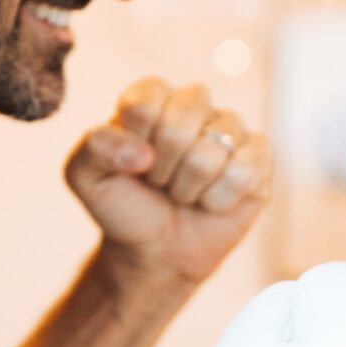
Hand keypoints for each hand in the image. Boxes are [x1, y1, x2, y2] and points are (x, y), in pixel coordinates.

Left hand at [64, 76, 273, 286]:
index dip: (134, 144)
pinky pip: (244, 171)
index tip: (131, 163)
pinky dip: (219, 199)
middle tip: (159, 182)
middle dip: (162, 170)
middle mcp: (194, 102)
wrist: (157, 250)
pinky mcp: (260, 155)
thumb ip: (96, 147)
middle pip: (178, 126)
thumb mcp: (85, 176)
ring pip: (209, 154)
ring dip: (188, 189)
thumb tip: (143, 153)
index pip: (143, 103)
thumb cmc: (123, 205)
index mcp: (151, 96)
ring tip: (184, 192)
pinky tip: (212, 201)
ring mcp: (231, 128)